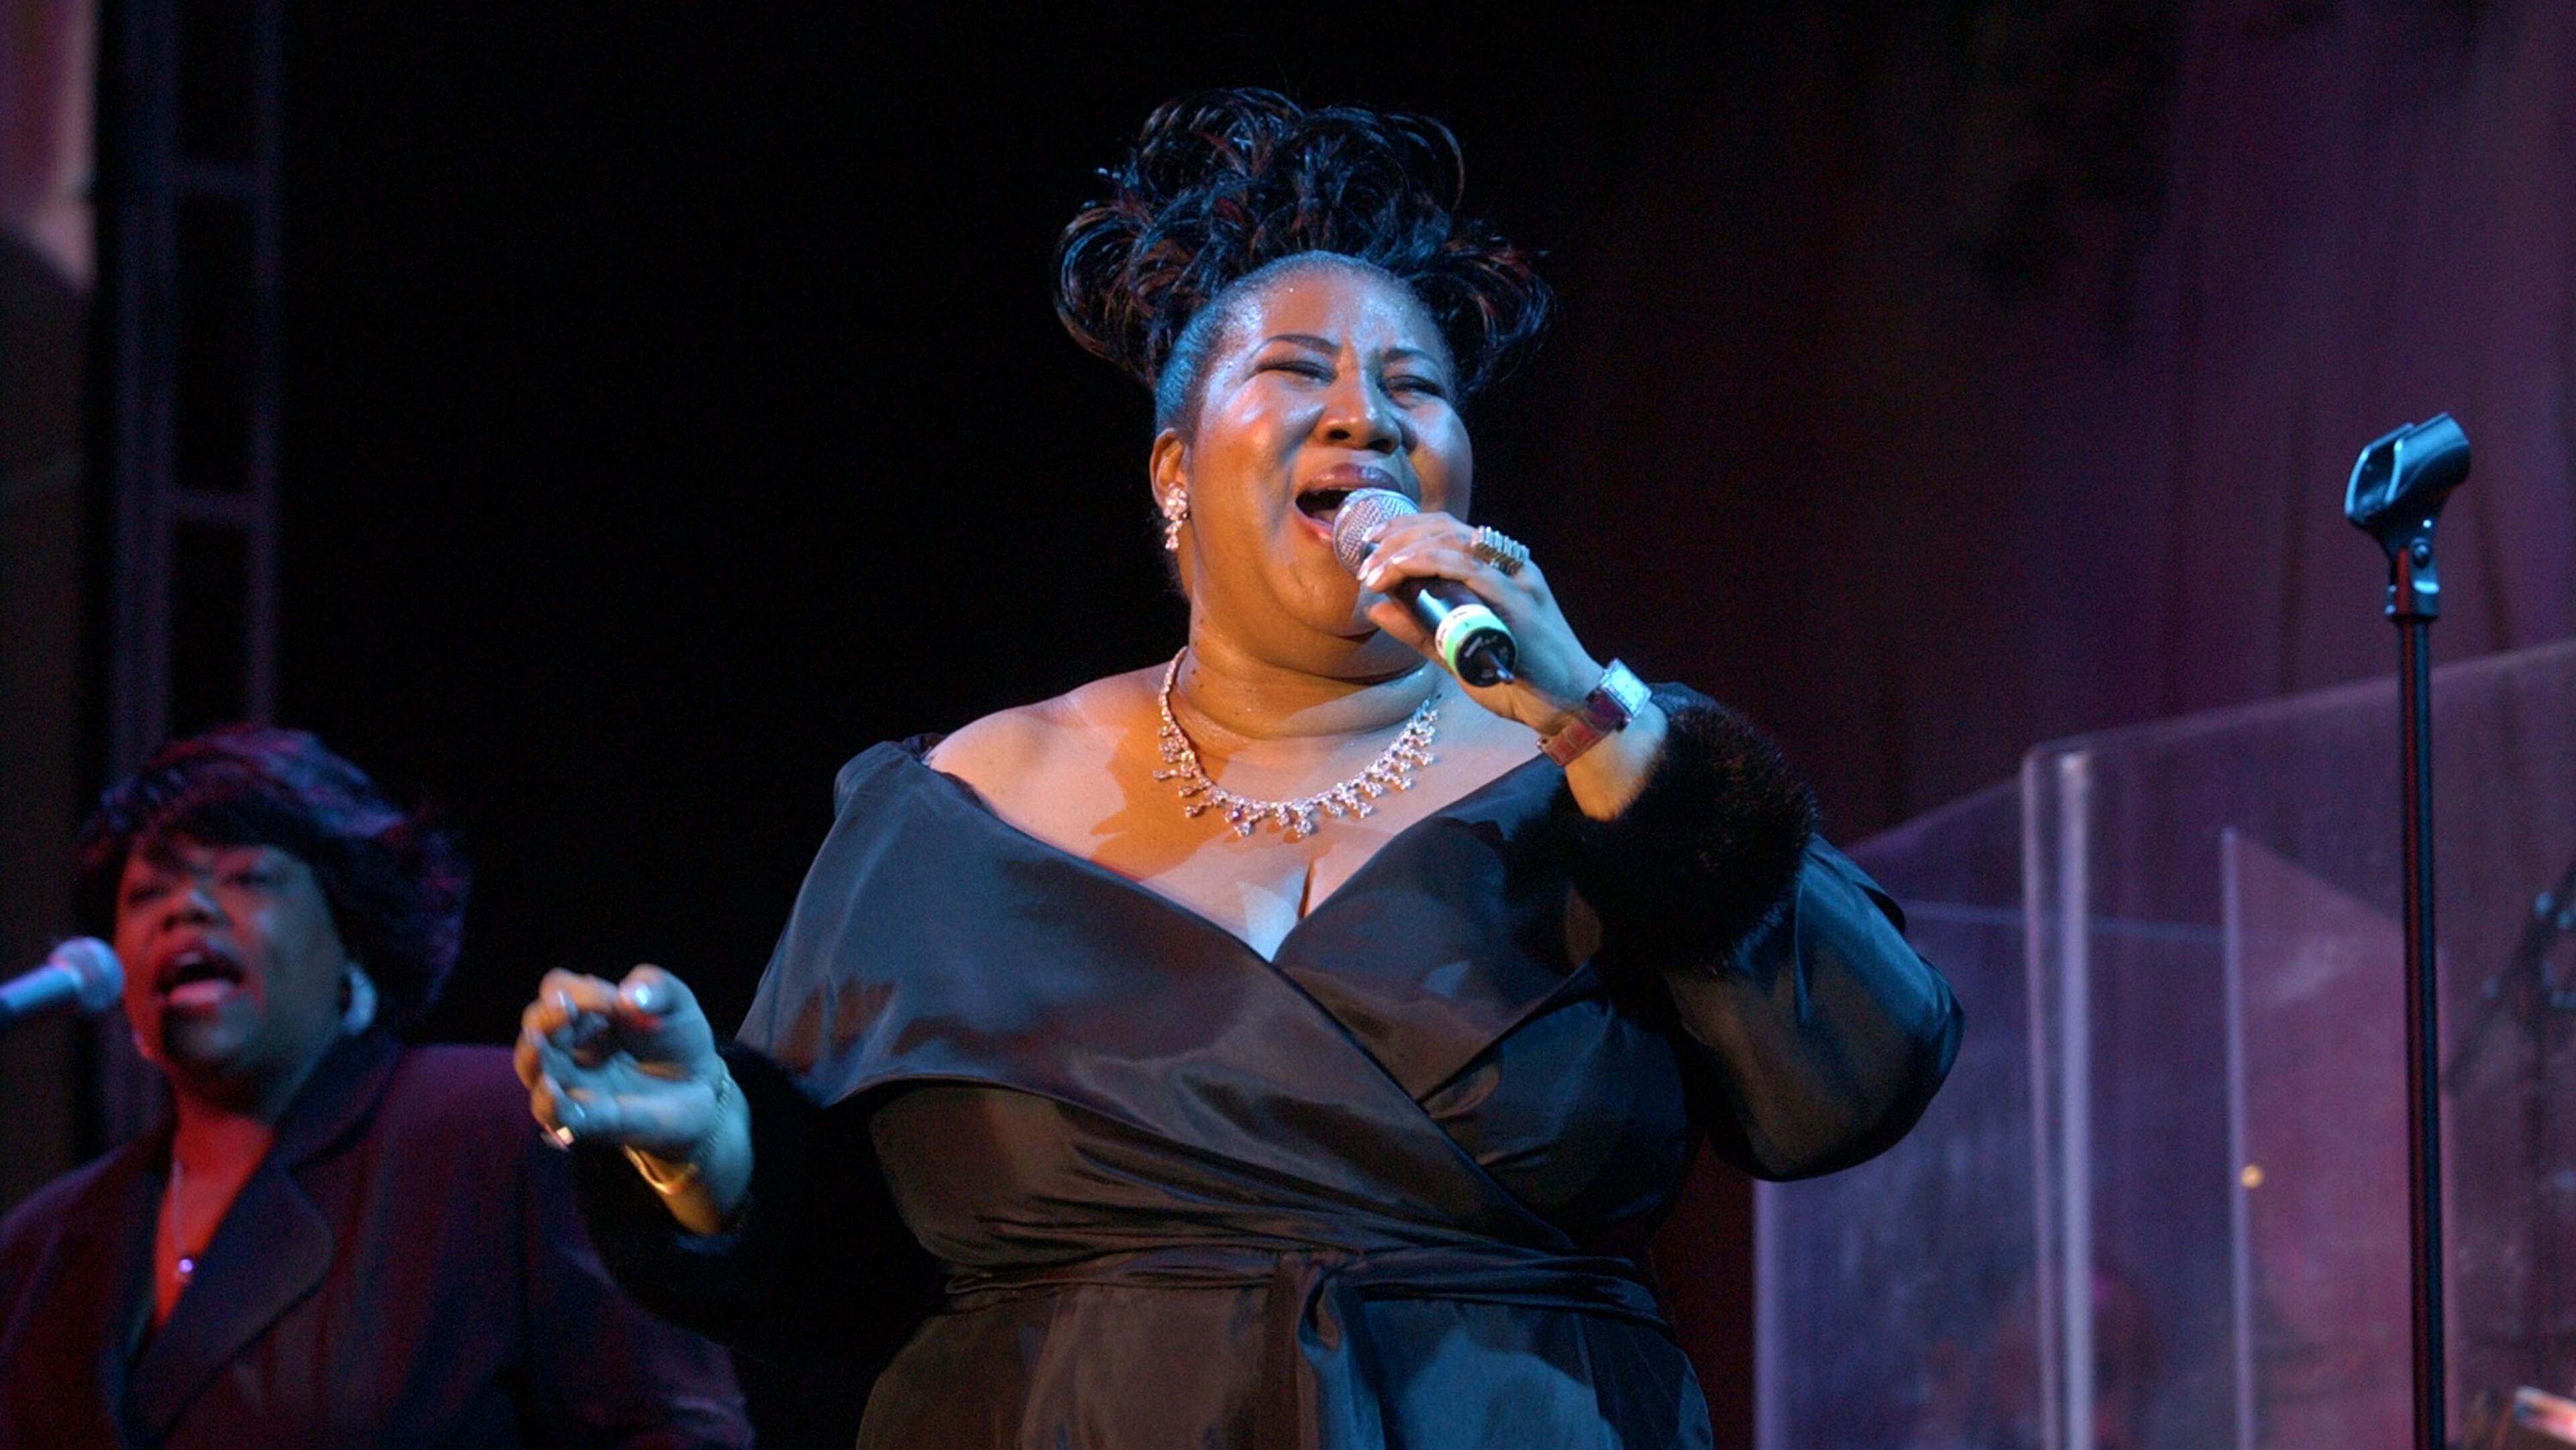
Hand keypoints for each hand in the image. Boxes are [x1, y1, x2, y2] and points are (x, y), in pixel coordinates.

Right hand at [515, 965, 730, 1163]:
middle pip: (535, 1029)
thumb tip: (628, 998)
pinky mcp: (593, 1123)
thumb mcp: (675, 1001)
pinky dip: (554, 1107)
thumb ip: (655, 986)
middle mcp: (569, 1049)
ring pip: (534, 1074)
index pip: (558, 991)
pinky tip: (554, 1094)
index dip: (579, 990)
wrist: (700, 1088)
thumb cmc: (677, 1039)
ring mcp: (575, 1087)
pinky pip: (561, 1118)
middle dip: (545, 1018)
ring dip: (533, 1058)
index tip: (615, 1001)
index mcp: (583, 1015)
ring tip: (538, 1042)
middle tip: (567, 1009)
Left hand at [1352, 510, 1599, 729]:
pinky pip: (1469, 570)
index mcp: (1499, 571)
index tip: (1372, 540)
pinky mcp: (1518, 603)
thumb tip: (1378, 609)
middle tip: (1365, 557)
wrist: (1567, 707)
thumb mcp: (1456, 651)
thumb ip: (1420, 631)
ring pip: (1454, 543)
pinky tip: (1401, 569)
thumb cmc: (1519, 678)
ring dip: (1406, 551)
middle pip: (1447, 529)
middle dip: (1399, 535)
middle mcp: (1510, 567)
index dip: (1407, 528)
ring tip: (1374, 572)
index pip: (1449, 531)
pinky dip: (1429, 564)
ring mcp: (1516, 581)